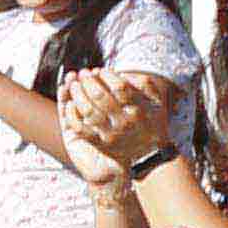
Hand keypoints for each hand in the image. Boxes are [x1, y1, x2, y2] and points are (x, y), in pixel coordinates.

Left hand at [57, 69, 171, 165]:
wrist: (149, 157)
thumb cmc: (152, 125)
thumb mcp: (157, 105)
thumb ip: (146, 86)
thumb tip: (126, 73)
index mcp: (140, 109)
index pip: (120, 87)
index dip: (107, 76)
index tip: (100, 70)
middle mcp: (125, 121)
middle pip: (100, 97)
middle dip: (88, 82)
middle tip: (83, 73)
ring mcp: (111, 134)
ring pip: (88, 110)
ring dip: (77, 95)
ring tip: (73, 84)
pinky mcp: (100, 144)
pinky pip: (80, 128)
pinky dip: (73, 114)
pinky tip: (69, 105)